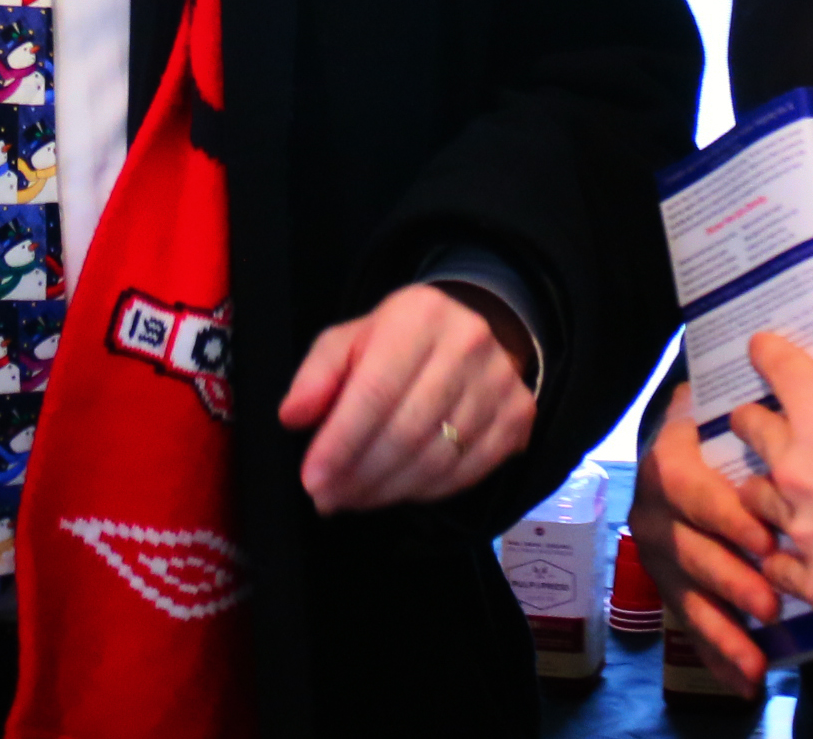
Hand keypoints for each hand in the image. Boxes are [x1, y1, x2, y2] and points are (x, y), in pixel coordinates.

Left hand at [277, 282, 534, 512]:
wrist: (469, 333)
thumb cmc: (396, 342)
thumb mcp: (349, 341)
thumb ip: (317, 375)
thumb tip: (293, 416)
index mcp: (420, 315)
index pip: (376, 391)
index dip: (341, 442)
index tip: (312, 480)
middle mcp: (469, 343)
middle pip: (407, 431)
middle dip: (360, 475)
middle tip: (327, 498)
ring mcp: (501, 382)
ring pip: (437, 459)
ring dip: (387, 490)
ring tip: (353, 499)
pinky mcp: (519, 417)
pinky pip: (467, 473)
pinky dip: (425, 493)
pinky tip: (395, 492)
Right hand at [629, 379, 780, 696]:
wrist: (682, 431)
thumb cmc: (724, 416)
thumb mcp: (731, 399)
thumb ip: (766, 403)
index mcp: (668, 453)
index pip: (689, 486)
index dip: (724, 516)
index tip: (765, 541)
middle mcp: (652, 502)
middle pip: (685, 546)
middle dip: (729, 577)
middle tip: (770, 603)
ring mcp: (657, 546)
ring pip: (683, 589)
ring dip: (721, 624)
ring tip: (756, 656)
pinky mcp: (667, 579)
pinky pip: (688, 619)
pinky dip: (715, 651)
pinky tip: (743, 681)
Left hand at [726, 332, 812, 636]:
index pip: (778, 369)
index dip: (768, 355)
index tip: (761, 350)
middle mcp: (799, 470)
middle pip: (751, 433)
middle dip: (754, 424)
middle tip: (757, 426)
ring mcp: (805, 531)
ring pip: (756, 502)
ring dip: (769, 494)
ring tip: (781, 497)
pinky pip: (780, 570)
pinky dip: (786, 561)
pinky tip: (795, 558)